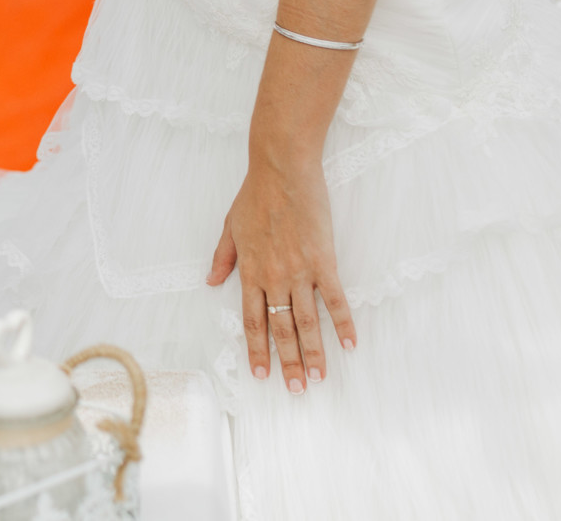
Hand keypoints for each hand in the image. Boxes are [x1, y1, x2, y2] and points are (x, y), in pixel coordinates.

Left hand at [205, 149, 355, 394]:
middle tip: (294, 390)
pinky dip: (343, 323)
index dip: (257, 350)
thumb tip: (210, 282)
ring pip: (307, 322)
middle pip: (281, 328)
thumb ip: (222, 258)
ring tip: (318, 379)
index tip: (261, 374)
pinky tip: (350, 344)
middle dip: (287, 362)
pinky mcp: (324, 261)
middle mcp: (275, 277)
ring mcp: (300, 271)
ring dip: (313, 353)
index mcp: (251, 271)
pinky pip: (335, 299)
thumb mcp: (230, 226)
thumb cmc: (256, 195)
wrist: (282, 170)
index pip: (253, 320)